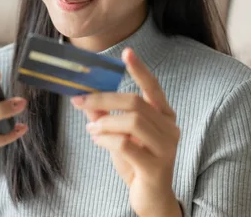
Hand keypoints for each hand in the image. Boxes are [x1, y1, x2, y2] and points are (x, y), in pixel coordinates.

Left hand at [71, 47, 180, 216]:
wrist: (151, 198)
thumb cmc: (137, 162)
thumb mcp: (119, 136)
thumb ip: (106, 118)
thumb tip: (85, 100)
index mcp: (164, 116)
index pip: (153, 87)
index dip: (140, 69)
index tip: (126, 52)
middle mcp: (170, 128)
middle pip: (135, 102)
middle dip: (104, 99)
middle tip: (81, 100)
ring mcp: (166, 148)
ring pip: (132, 121)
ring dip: (104, 122)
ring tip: (91, 129)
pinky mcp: (156, 167)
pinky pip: (125, 144)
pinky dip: (105, 139)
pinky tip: (97, 141)